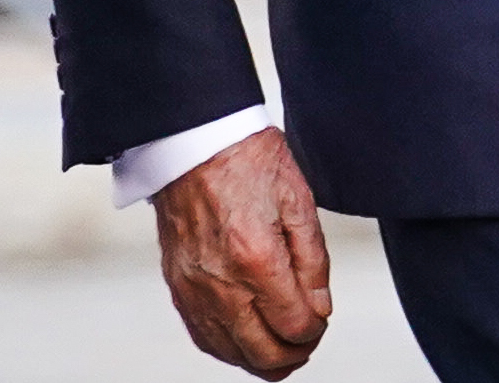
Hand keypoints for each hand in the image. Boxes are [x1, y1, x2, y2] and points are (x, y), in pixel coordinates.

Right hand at [152, 127, 331, 377]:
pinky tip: (246, 338)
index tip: (320, 317)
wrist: (194, 141)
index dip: (316, 329)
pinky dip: (229, 347)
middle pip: (263, 354)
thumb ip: (314, 261)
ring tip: (282, 343)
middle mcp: (220, 282)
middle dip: (295, 353)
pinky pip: (203, 337)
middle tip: (308, 338)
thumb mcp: (298, 199)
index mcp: (256, 258)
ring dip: (262, 358)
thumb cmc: (245, 159)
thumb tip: (320, 308)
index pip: (295, 326)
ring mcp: (194, 289)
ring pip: (231, 354)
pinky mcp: (177, 286)